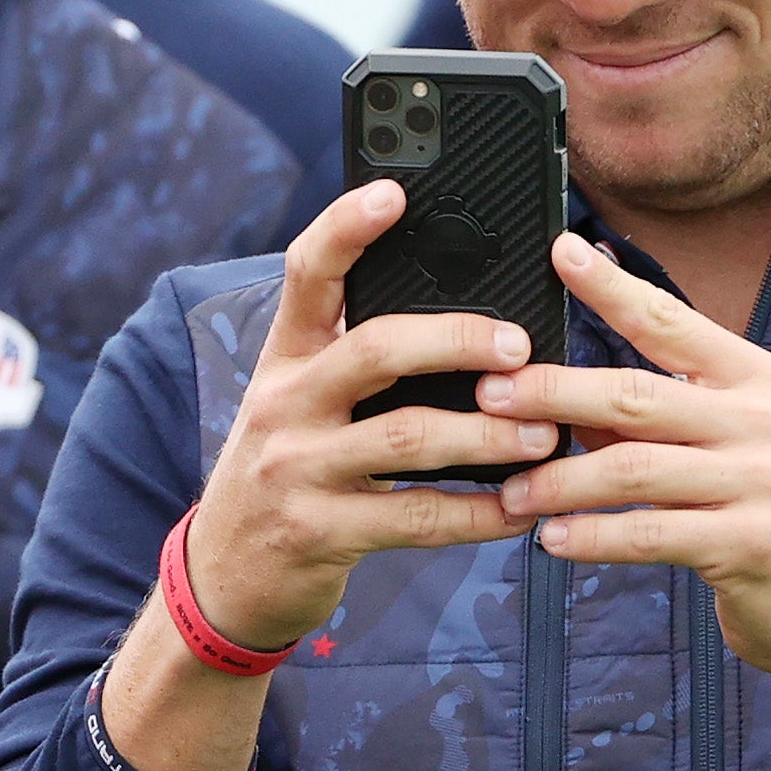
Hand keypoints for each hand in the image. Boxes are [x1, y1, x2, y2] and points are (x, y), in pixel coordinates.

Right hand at [101, 183, 546, 770]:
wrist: (224, 578)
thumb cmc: (288, 472)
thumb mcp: (297, 404)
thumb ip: (355, 362)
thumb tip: (467, 323)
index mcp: (283, 357)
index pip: (306, 274)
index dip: (346, 227)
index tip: (396, 193)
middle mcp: (284, 403)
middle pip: (377, 349)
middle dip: (460, 341)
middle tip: (522, 346)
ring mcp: (298, 469)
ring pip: (408, 437)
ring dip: (488, 434)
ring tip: (546, 434)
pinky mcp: (320, 532)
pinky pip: (415, 517)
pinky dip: (477, 512)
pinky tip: (519, 507)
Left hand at [484, 234, 770, 770]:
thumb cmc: (765, 514)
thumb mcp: (729, 445)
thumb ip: (657, 416)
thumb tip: (559, 392)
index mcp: (754, 379)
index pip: (670, 321)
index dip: (612, 286)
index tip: (559, 251)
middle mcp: (760, 420)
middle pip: (636, 395)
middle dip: (554, 392)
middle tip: (489, 393)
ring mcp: (760, 482)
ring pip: (634, 468)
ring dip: (560, 480)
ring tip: (511, 491)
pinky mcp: (749, 544)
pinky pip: (651, 533)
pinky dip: (594, 536)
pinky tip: (554, 539)